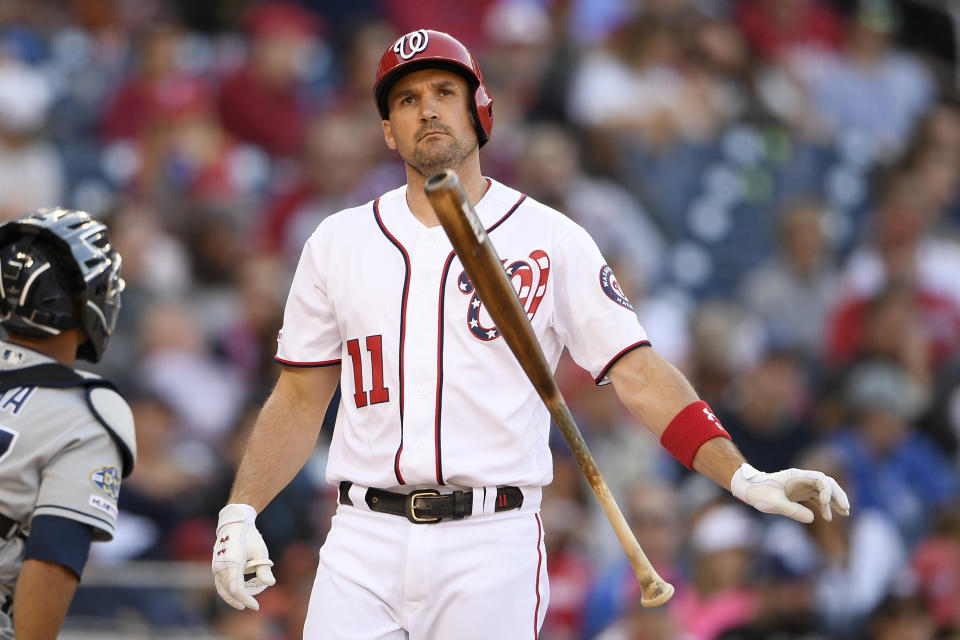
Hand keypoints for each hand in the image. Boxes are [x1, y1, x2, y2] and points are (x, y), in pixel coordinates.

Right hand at [212, 504, 275, 609]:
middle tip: (254, 604)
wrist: (234, 523)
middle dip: (243, 598)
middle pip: (230, 591)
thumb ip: (264, 568)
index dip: (246, 600)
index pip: (237, 589)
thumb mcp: (260, 551)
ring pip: (222, 589)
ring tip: (246, 600)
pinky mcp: (215, 566)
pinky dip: (228, 590)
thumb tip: (270, 584)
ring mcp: (216, 566)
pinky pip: (220, 583)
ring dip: (234, 596)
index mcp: (232, 562)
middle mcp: (221, 566)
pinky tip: (239, 592)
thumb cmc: (249, 536)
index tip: (256, 606)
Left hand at [731, 463, 850, 523]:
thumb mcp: (774, 503)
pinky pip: (817, 498)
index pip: (819, 479)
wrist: (750, 490)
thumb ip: (792, 510)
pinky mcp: (800, 493)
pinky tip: (828, 517)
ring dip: (834, 501)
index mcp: (797, 476)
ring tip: (845, 512)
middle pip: (826, 483)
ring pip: (824, 491)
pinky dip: (824, 506)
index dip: (827, 490)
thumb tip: (813, 518)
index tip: (825, 503)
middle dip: (837, 495)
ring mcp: (802, 486)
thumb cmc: (759, 493)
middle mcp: (802, 479)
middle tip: (846, 508)